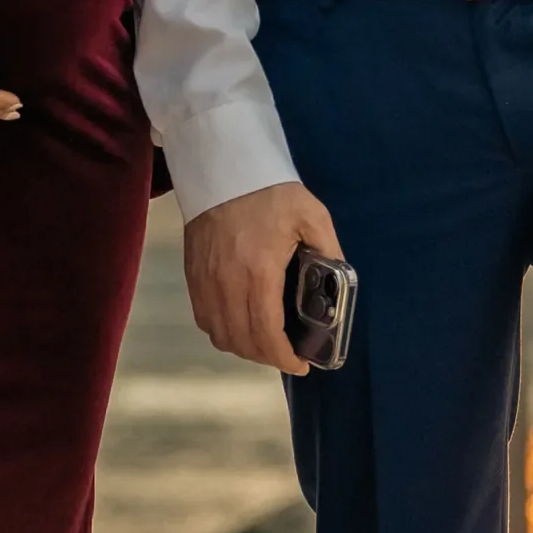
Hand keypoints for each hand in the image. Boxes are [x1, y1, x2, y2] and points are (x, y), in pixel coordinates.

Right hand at [183, 181, 341, 376]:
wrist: (223, 167)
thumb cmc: (270, 191)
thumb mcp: (311, 215)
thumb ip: (328, 249)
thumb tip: (340, 280)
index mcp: (259, 271)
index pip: (266, 333)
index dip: (282, 358)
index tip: (300, 365)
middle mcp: (226, 282)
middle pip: (242, 341)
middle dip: (266, 357)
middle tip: (287, 354)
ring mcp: (205, 280)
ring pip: (219, 334)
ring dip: (243, 347)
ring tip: (265, 342)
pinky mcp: (192, 274)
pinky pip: (203, 318)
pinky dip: (222, 330)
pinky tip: (240, 323)